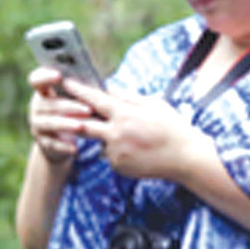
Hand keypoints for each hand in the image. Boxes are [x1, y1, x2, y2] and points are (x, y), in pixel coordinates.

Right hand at [27, 66, 94, 164]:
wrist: (62, 139)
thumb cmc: (75, 110)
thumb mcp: (77, 98)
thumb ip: (83, 90)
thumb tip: (105, 86)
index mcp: (44, 90)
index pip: (36, 79)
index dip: (45, 76)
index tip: (59, 75)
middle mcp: (37, 106)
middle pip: (48, 103)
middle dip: (69, 106)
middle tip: (88, 109)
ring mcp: (37, 124)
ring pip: (50, 123)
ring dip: (66, 125)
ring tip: (81, 127)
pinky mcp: (42, 141)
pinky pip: (52, 144)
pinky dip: (63, 146)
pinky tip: (75, 148)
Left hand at [62, 78, 207, 181]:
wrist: (185, 158)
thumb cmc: (172, 127)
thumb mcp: (153, 104)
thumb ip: (128, 97)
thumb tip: (109, 88)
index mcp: (125, 114)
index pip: (95, 100)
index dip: (79, 90)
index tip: (66, 82)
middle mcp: (116, 134)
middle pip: (85, 124)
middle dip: (74, 117)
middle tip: (64, 109)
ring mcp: (115, 152)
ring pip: (101, 140)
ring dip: (107, 135)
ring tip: (134, 136)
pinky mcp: (118, 166)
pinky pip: (111, 154)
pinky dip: (119, 150)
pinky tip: (138, 151)